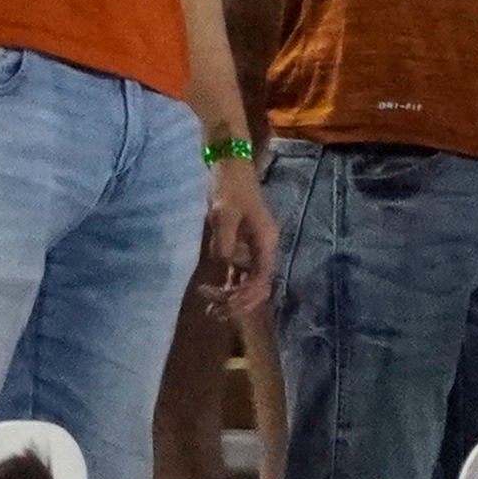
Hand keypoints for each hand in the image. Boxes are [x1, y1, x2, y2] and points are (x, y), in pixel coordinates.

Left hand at [192, 151, 272, 315]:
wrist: (228, 165)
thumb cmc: (228, 187)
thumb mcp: (224, 212)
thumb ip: (225, 240)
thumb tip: (225, 265)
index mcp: (266, 243)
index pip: (261, 281)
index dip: (244, 297)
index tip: (223, 303)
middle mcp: (264, 250)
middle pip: (258, 288)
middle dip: (238, 304)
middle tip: (214, 313)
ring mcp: (253, 249)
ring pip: (248, 283)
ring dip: (232, 299)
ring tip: (211, 312)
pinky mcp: (241, 245)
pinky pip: (239, 273)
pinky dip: (228, 285)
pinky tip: (214, 293)